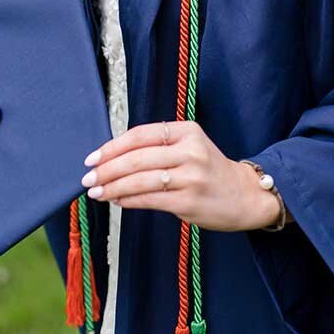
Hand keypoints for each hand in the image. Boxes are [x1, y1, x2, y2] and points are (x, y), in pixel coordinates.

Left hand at [81, 120, 280, 231]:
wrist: (245, 195)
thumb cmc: (210, 171)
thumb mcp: (190, 146)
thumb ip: (158, 147)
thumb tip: (113, 158)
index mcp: (187, 131)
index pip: (140, 135)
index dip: (112, 147)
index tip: (92, 158)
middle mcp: (190, 151)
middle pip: (137, 158)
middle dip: (106, 169)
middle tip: (88, 178)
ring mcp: (191, 177)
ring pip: (140, 180)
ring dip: (113, 187)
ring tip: (96, 192)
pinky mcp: (189, 201)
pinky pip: (150, 199)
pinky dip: (129, 200)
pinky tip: (117, 200)